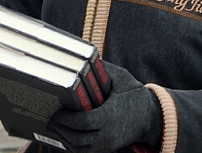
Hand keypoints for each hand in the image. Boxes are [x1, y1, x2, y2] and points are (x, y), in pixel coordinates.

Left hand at [46, 61, 161, 152]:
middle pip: (77, 138)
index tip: (56, 112)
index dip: (66, 119)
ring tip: (54, 127)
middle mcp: (108, 134)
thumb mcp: (122, 78)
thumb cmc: (135, 95)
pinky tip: (64, 136)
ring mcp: (108, 145)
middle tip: (49, 120)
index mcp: (110, 116)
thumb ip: (103, 69)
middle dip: (60, 130)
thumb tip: (83, 56)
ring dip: (64, 139)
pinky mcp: (108, 149)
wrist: (152, 117)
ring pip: (79, 149)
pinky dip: (72, 147)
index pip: (83, 122)